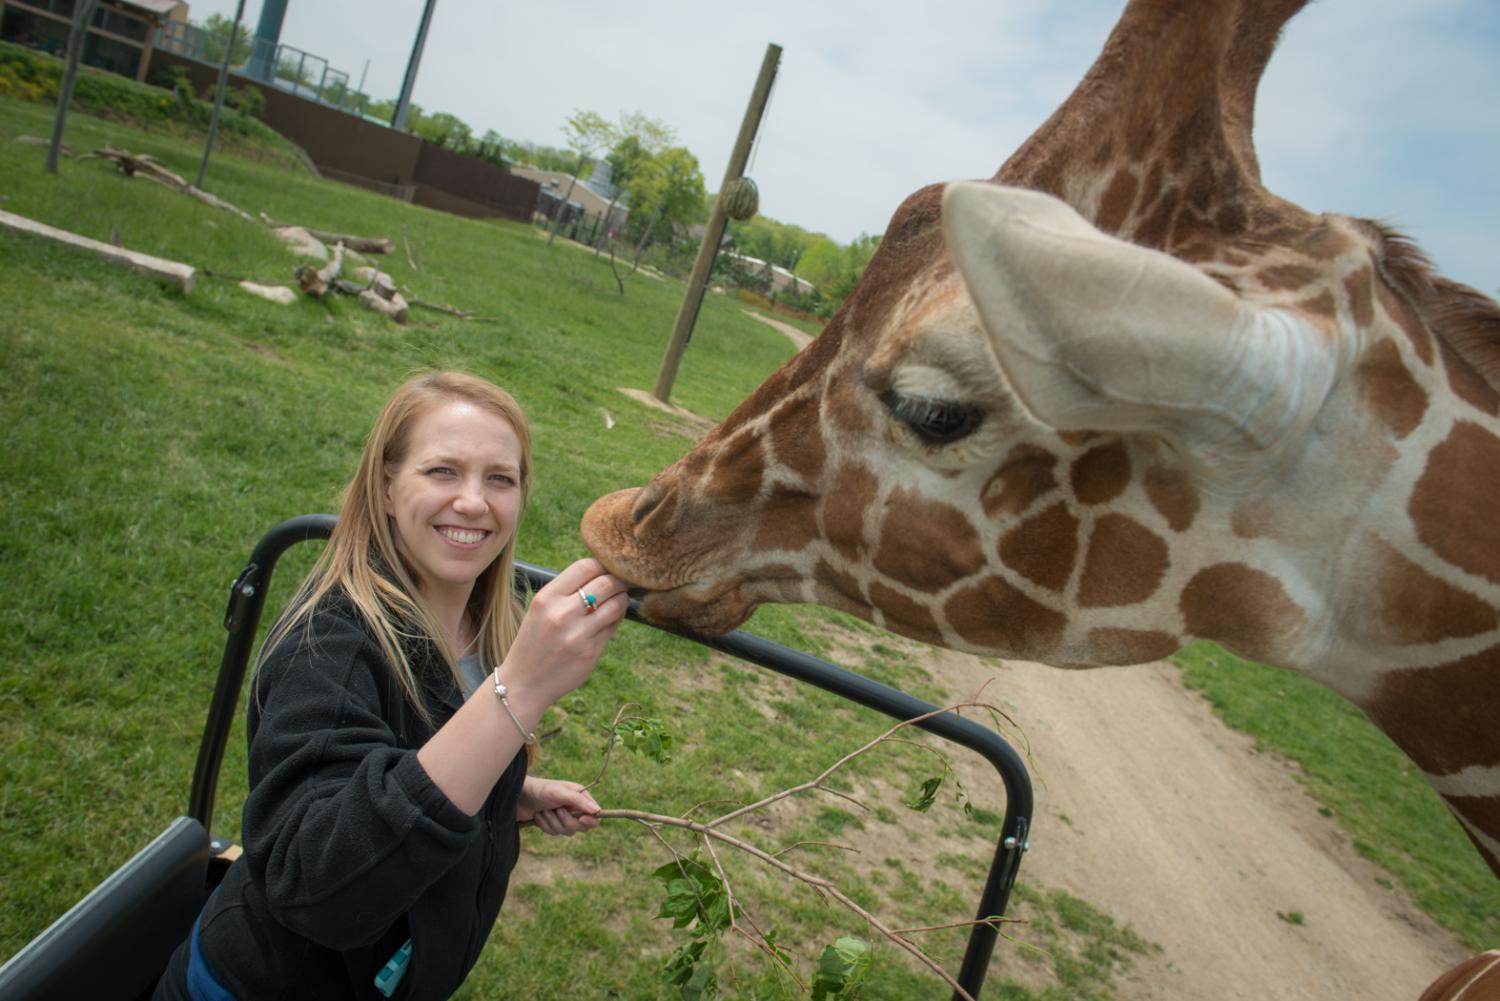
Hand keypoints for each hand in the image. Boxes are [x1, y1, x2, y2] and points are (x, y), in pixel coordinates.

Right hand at [502, 558, 626, 705]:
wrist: (524, 683)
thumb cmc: (535, 641)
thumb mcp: (540, 610)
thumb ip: (567, 592)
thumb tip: (603, 572)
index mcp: (546, 598)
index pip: (585, 567)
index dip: (602, 564)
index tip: (607, 569)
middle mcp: (561, 614)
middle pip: (606, 583)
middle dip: (619, 580)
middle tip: (622, 583)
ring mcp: (578, 635)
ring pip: (616, 604)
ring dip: (622, 599)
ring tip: (618, 600)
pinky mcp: (591, 652)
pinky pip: (613, 626)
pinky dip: (616, 618)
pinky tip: (609, 619)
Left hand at [517, 776, 599, 835]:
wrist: (517, 795)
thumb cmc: (539, 790)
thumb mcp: (559, 792)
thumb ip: (578, 801)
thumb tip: (597, 811)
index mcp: (580, 796)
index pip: (594, 815)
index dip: (590, 820)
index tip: (581, 819)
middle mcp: (574, 807)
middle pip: (581, 827)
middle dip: (566, 821)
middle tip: (556, 811)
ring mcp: (563, 816)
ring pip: (567, 832)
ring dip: (553, 823)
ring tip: (543, 811)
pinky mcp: (552, 824)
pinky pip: (554, 833)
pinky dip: (545, 826)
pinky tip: (538, 816)